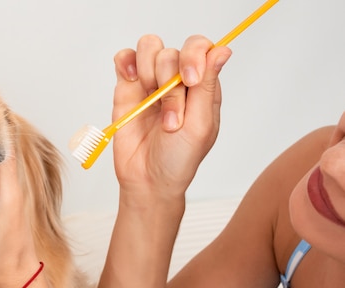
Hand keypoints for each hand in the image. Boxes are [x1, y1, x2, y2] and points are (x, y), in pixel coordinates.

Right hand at [111, 35, 231, 199]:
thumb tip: (222, 50)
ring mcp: (151, 82)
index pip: (200, 48)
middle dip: (168, 82)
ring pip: (149, 48)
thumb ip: (207, 87)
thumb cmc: (178, 158)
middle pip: (172, 51)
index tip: (189, 81)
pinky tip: (131, 81)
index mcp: (201, 86)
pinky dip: (126, 62)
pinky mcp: (127, 88)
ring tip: (149, 102)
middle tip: (169, 117)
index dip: (193, 57)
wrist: (147, 179)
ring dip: (148, 72)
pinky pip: (125, 58)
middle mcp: (176, 80)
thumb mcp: (200, 125)